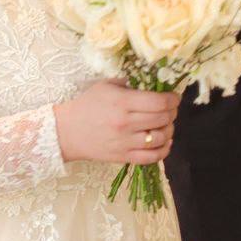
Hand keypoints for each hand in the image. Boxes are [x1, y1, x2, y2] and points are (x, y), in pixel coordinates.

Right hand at [54, 82, 179, 165]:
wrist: (66, 132)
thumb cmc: (86, 105)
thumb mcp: (105, 86)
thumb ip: (128, 83)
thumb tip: (152, 84)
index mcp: (123, 102)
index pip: (159, 102)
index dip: (173, 99)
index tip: (173, 97)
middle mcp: (126, 123)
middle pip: (163, 119)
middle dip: (172, 112)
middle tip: (169, 109)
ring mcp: (125, 142)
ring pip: (161, 138)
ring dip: (169, 130)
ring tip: (165, 125)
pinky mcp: (123, 157)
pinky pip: (152, 157)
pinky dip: (164, 150)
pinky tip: (164, 142)